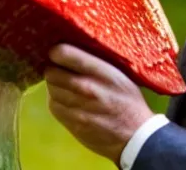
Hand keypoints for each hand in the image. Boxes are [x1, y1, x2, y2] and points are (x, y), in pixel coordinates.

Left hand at [45, 44, 153, 165]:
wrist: (134, 136)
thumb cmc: (130, 100)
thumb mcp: (120, 74)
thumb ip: (97, 63)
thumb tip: (76, 50)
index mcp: (101, 72)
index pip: (66, 55)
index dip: (57, 51)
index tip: (58, 51)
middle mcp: (86, 88)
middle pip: (52, 72)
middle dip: (54, 68)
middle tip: (61, 67)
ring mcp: (77, 108)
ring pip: (50, 89)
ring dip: (55, 84)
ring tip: (65, 83)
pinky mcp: (71, 123)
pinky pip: (53, 106)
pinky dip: (56, 99)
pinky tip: (66, 97)